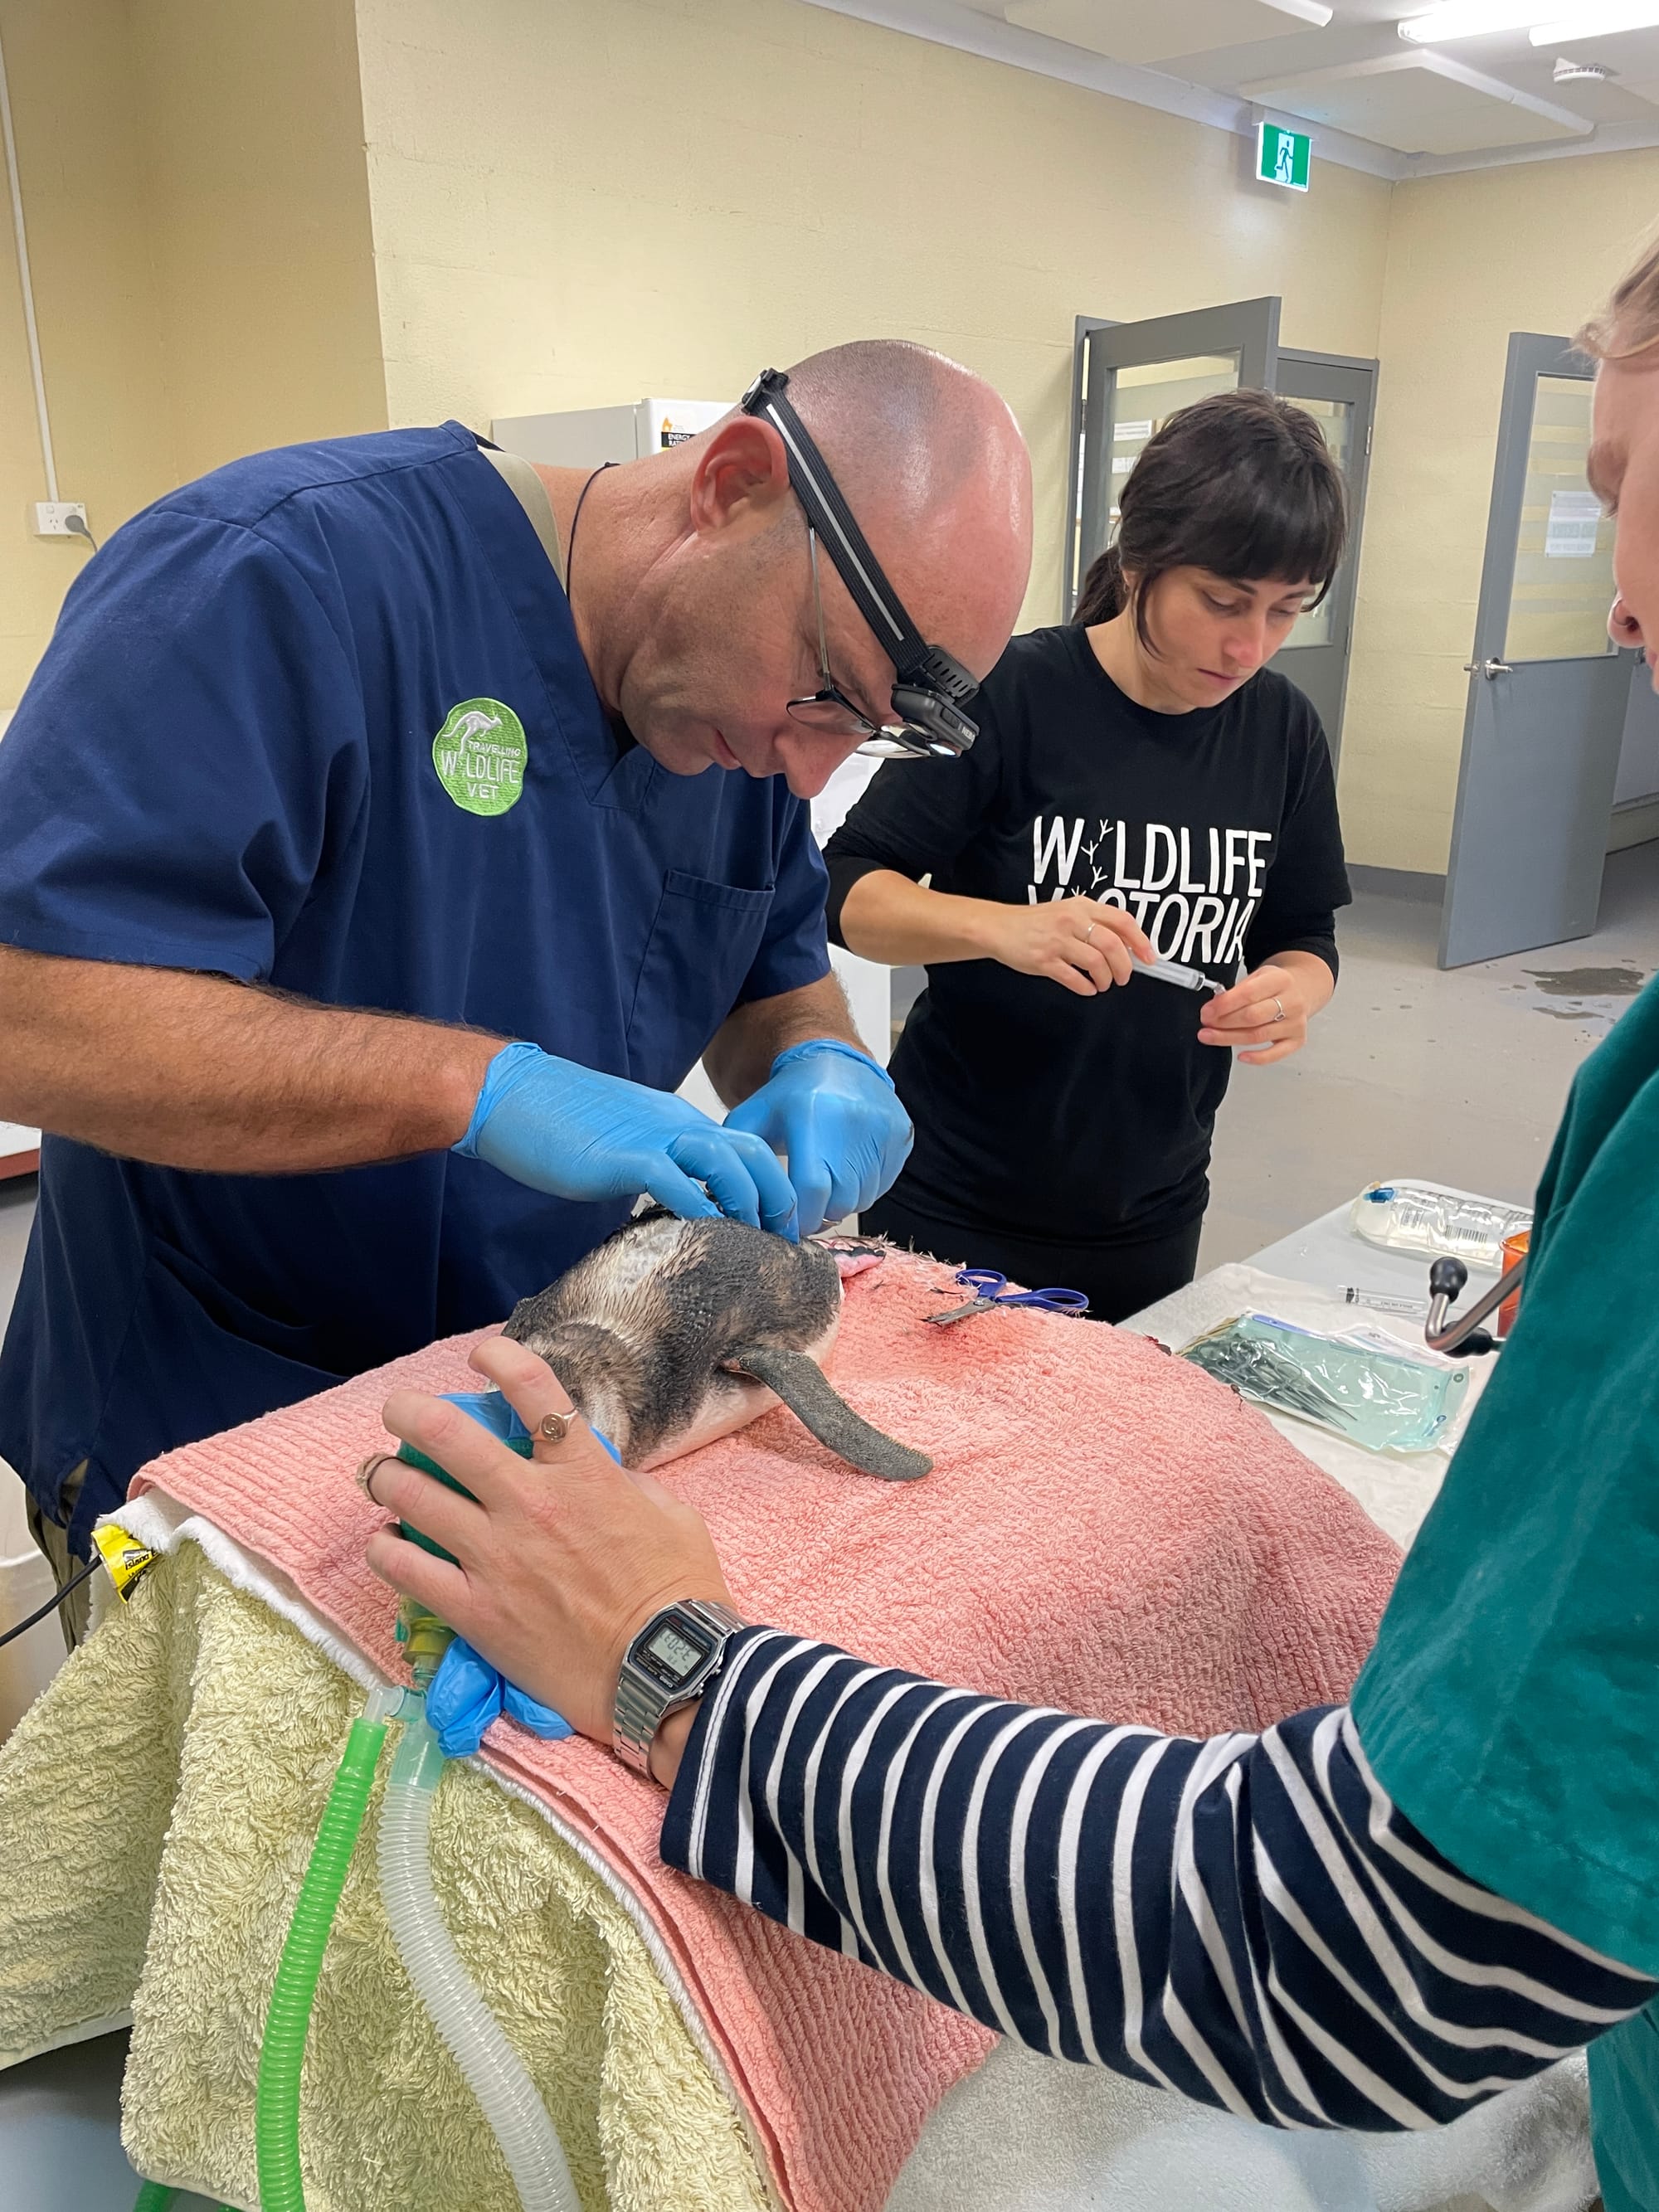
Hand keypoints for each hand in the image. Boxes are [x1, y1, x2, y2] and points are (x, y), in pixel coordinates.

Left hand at [365, 1334, 734, 1753]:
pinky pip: (406, 1569)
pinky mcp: (473, 1610)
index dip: (500, 1358)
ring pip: (413, 1497)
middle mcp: (529, 1503)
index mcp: (583, 1472)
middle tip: (398, 1411)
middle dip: (410, 1413)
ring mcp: (494, 1556)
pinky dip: (385, 1550)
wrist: (665, 1673)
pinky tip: (384, 1544)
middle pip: (448, 1437)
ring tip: (379, 1476)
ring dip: (385, 1477)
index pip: (533, 1390)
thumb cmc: (680, 1591)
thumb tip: (597, 1476)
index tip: (480, 1356)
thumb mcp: (669, 1514)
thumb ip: (623, 1485)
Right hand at [455, 1040, 798, 1235]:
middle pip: (750, 1152)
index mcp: (676, 1121)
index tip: (775, 1225)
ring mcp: (650, 1137)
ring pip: (726, 1160)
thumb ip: (654, 1167)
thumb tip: (673, 1205)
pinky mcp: (622, 1156)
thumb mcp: (621, 1142)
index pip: (743, 1148)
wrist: (511, 1095)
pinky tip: (707, 1234)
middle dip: (775, 1197)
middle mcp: (674, 1124)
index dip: (769, 1185)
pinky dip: (699, 1207)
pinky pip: (674, 1179)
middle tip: (781, 1240)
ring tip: (754, 1241)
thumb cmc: (557, 1123)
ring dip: (748, 1202)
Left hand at [723, 1039, 911, 1233]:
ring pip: (863, 1197)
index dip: (799, 1217)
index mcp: (812, 1115)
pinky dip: (863, 1188)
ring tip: (824, 1182)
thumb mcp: (751, 1119)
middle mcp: (853, 1120)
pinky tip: (846, 1169)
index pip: (812, 1188)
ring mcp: (882, 1128)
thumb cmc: (789, 1098)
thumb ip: (735, 1158)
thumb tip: (724, 1204)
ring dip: (841, 1202)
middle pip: (840, 1200)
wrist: (836, 1063)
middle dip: (819, 1214)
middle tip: (804, 1208)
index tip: (787, 1224)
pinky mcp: (901, 1134)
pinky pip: (883, 1184)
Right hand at [976, 897, 1152, 996]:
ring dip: (1105, 979)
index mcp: (1082, 906)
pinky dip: (1086, 987)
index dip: (1140, 941)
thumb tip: (1127, 945)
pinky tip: (1086, 988)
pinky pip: (1074, 978)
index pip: (1121, 921)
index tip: (1148, 958)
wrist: (999, 928)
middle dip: (1124, 967)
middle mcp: (1071, 920)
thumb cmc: (1037, 922)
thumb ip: (1094, 923)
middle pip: (1112, 945)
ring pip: (1096, 963)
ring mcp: (1056, 941)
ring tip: (1102, 984)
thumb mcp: (1068, 911)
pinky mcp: (1043, 960)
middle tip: (1124, 978)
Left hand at [1199, 963, 1313, 1064]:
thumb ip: (1237, 991)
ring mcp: (1296, 1023)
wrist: (1301, 990)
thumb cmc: (1274, 986)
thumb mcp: (1257, 977)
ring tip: (1210, 1037)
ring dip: (1230, 1038)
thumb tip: (1213, 1008)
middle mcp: (1292, 1002)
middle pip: (1252, 1017)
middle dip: (1224, 1022)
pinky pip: (1276, 1053)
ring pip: (1258, 1035)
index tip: (1207, 1012)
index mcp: (1280, 980)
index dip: (1224, 1005)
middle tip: (1206, 1025)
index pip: (1248, 994)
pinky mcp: (1297, 1040)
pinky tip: (1241, 1056)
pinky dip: (1257, 1058)